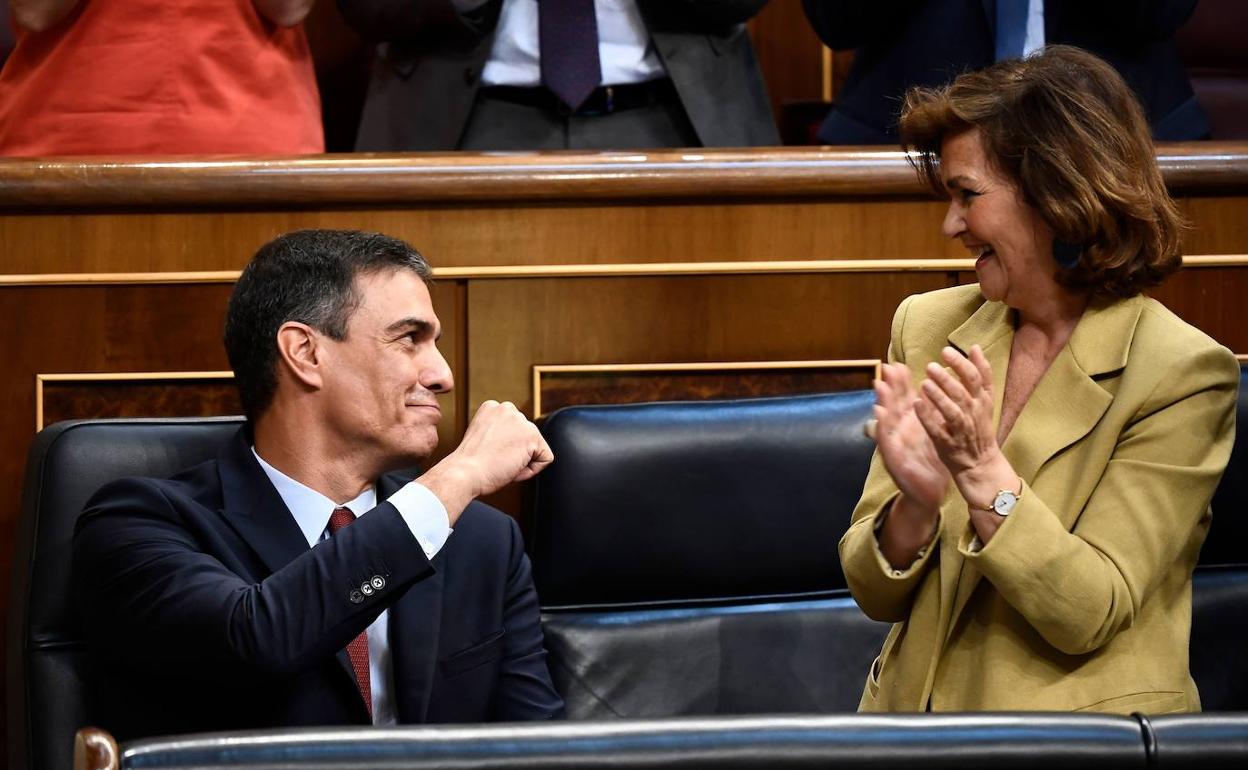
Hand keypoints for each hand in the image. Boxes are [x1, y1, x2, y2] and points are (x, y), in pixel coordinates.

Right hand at [417, 400, 552, 522]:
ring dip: (522, 462)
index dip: (503, 448)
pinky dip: (532, 470)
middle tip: (494, 460)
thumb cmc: (468, 464)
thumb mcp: (482, 438)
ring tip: (501, 463)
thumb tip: (516, 442)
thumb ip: (499, 433)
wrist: (464, 473)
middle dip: (515, 453)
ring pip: (535, 448)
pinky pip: (545, 459)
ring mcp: (521, 421)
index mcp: (492, 407)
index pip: (513, 430)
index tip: (488, 453)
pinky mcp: (532, 436)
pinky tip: (513, 468)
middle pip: (526, 438)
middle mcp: (507, 408)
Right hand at [872, 361, 949, 510]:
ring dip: (883, 402)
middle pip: (894, 405)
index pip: (904, 400)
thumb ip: (928, 413)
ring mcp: (895, 445)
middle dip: (889, 386)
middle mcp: (900, 432)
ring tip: (880, 385)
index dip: (900, 383)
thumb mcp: (931, 434)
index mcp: (911, 424)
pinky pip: (887, 441)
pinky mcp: (894, 460)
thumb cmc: (930, 463)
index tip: (898, 365)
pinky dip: (882, 427)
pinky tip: (880, 415)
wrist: (929, 493)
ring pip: (887, 420)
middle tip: (886, 368)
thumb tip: (929, 389)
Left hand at [915, 345, 1016, 539]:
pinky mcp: (948, 444)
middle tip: (931, 366)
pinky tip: (917, 405)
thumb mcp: (984, 400)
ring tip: (925, 383)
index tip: (946, 351)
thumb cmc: (979, 429)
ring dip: (939, 397)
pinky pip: (938, 430)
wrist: (981, 466)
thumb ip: (980, 375)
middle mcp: (974, 414)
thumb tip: (974, 347)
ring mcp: (961, 430)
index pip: (977, 378)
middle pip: (963, 393)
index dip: (962, 364)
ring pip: (952, 412)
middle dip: (947, 379)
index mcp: (982, 402)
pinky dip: (928, 417)